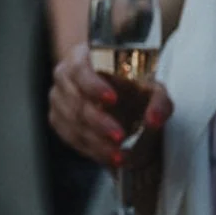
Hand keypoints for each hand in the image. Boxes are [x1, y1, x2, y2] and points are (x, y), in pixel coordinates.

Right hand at [49, 43, 171, 169]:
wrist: (112, 87)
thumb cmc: (130, 84)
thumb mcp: (151, 87)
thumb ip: (158, 102)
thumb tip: (153, 120)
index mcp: (82, 57)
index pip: (79, 69)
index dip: (93, 85)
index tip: (113, 99)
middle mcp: (64, 76)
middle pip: (76, 101)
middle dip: (99, 123)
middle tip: (120, 137)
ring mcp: (57, 98)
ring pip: (71, 123)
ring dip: (95, 142)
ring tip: (118, 156)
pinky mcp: (57, 119)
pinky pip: (69, 137)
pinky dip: (89, 149)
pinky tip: (107, 156)